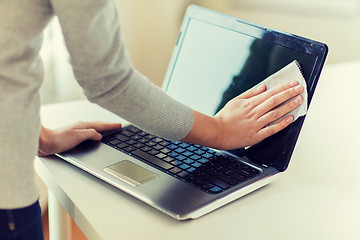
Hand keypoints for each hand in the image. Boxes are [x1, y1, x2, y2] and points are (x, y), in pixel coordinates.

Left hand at [38, 121, 121, 156]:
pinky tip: (94, 136)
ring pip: (93, 128)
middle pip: (98, 125)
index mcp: (83, 126)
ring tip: (108, 129)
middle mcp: (80, 127)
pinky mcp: (73, 136)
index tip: (119, 125)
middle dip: (108, 125)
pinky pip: (88, 133)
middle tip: (116, 125)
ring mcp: (77, 131)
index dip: (111, 126)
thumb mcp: (78, 136)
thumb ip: (90, 134)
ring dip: (102, 128)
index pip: (101, 125)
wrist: (44, 142)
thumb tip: (99, 135)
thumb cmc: (58, 140)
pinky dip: (95, 133)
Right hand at [182, 81, 303, 149]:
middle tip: (300, 89)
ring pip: (276, 113)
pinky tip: (290, 118)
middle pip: (275, 101)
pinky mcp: (256, 136)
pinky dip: (282, 124)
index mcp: (249, 104)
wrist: (216, 132)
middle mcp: (254, 113)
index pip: (270, 93)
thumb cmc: (224, 117)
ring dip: (289, 106)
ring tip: (299, 100)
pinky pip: (272, 129)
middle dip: (289, 94)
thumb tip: (263, 87)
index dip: (283, 88)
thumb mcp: (235, 101)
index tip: (293, 84)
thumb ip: (250, 93)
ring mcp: (256, 124)